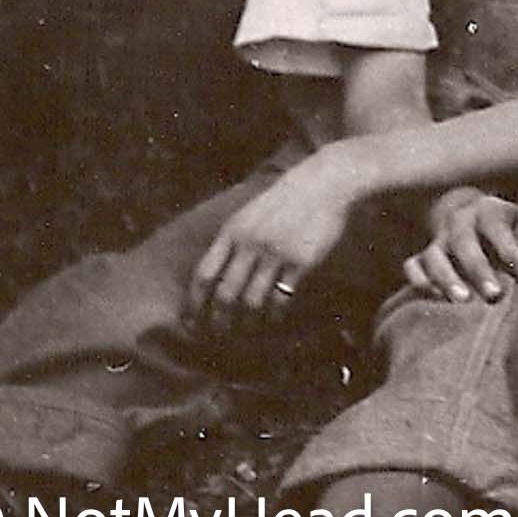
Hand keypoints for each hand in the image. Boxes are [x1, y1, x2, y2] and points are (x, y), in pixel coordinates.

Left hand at [187, 145, 365, 326]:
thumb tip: (215, 277)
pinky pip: (281, 297)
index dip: (194, 302)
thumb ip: (232, 240)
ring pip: (252, 300)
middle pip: (225, 294)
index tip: (191, 319)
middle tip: (220, 333)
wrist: (325, 183)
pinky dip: (275, 313)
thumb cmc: (286, 199)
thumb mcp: (250, 213)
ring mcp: (275, 253)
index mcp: (232, 231)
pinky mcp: (301, 261)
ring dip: (248, 321)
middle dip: (219, 320)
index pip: (204, 274)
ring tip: (248, 329)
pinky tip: (275, 317)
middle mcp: (250, 244)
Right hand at [403, 188, 517, 302]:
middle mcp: (458, 222)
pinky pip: (413, 266)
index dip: (512, 255)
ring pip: (435, 257)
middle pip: (464, 244)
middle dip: (479, 271)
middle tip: (494, 296)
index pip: (498, 231)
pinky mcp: (421, 257)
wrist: (474, 219)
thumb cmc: (509, 227)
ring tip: (462, 300)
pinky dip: (419, 280)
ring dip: (447, 278)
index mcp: (487, 210)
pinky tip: (434, 297)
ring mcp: (438, 240)